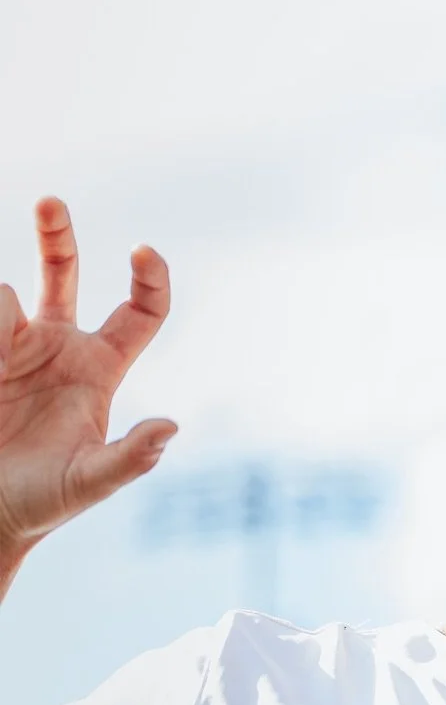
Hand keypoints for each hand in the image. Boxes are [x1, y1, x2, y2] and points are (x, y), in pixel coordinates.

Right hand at [0, 199, 174, 566]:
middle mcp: (57, 347)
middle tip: (50, 202)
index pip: (140, 313)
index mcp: (99, 369)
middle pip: (62, 272)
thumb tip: (171, 427)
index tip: (143, 252)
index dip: (150, 279)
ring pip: (3, 295)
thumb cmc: (42, 502)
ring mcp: (12, 347)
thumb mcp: (89, 483)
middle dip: (56, 234)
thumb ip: (131, 458)